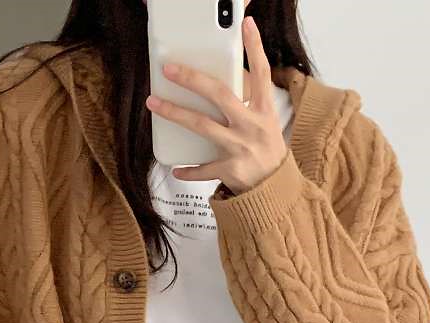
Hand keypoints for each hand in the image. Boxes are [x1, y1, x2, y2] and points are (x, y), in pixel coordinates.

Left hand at [145, 15, 287, 195]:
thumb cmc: (266, 152)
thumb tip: (226, 79)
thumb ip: (250, 101)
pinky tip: (175, 167)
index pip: (262, 73)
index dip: (255, 47)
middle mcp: (251, 126)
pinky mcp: (230, 169)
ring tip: (154, 103)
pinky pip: (203, 168)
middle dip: (192, 79)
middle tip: (170, 68)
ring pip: (202, 126)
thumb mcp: (267, 122)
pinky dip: (188, 170)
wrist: (275, 190)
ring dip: (175, 113)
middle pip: (219, 95)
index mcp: (264, 111)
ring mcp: (240, 148)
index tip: (246, 25)